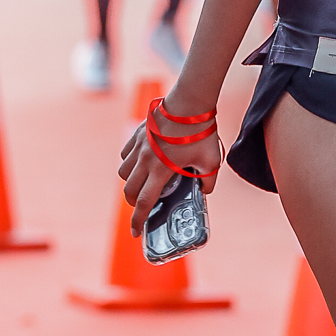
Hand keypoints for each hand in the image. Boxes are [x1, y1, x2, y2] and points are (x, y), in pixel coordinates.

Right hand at [119, 100, 220, 236]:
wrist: (190, 103)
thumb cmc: (201, 133)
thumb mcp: (212, 162)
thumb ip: (208, 182)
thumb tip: (204, 192)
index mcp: (162, 171)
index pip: (145, 203)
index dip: (138, 221)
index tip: (136, 232)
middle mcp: (145, 161)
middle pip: (130, 191)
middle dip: (134, 203)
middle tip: (142, 206)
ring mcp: (139, 147)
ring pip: (123, 172)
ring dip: (130, 182)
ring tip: (142, 183)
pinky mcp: (137, 134)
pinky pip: (125, 154)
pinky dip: (129, 162)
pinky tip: (141, 161)